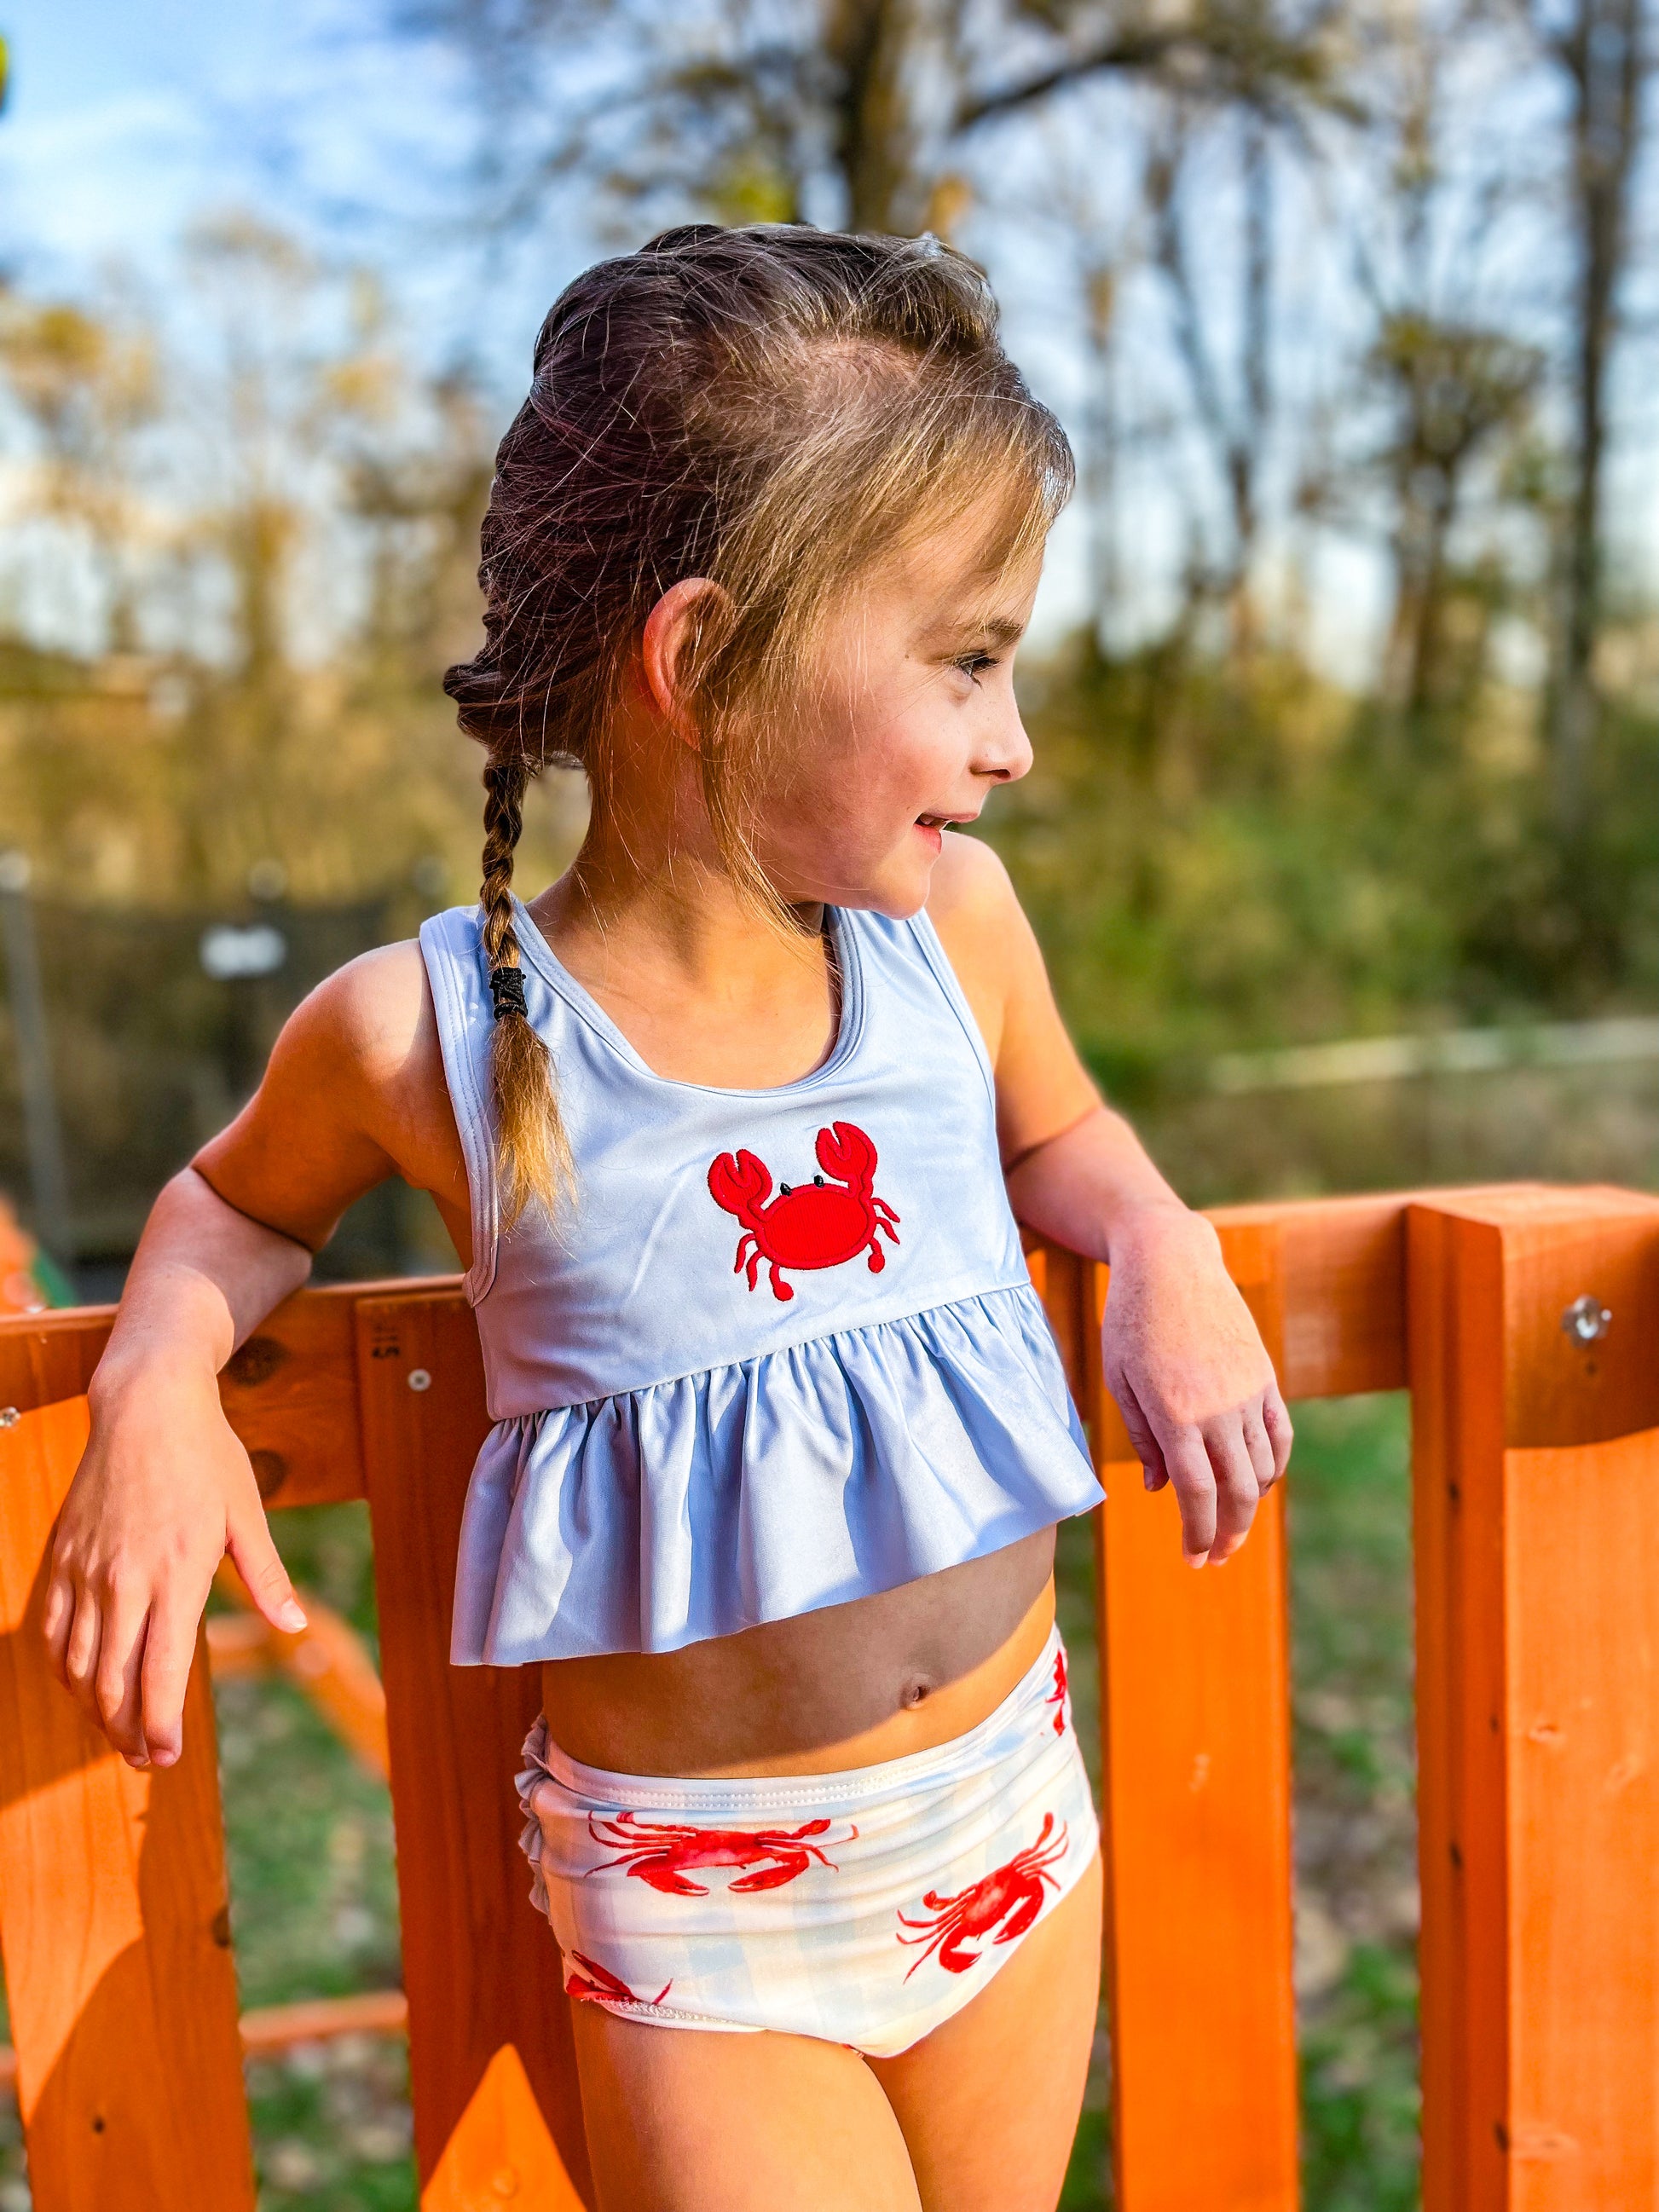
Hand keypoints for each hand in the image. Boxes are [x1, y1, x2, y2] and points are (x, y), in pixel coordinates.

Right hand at [42, 1357, 305, 1767]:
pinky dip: (65, 1669)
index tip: (166, 1755)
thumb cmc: (207, 1456)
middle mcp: (125, 1579)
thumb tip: (294, 1627)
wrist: (147, 1405)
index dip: (159, 1725)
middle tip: (145, 1758)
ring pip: (77, 1665)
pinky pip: (52, 1631)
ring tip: (118, 1733)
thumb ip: (266, 1576)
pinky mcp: (62, 1557)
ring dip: (95, 1711)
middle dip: (126, 1733)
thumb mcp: (247, 1514)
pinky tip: (83, 1685)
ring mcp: (86, 1569)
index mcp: (178, 1573)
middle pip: (112, 1682)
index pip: (159, 1673)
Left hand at [1101, 1206, 1291, 1566]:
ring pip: (1262, 1469)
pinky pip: (1280, 1437)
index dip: (1197, 1533)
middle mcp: (1218, 1408)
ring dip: (1250, 1507)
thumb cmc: (1132, 1320)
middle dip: (1227, 1534)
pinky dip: (1274, 1469)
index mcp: (1174, 1412)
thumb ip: (1143, 1438)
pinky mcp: (1265, 1377)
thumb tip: (1161, 1489)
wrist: (1172, 1261)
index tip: (1192, 1560)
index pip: (1196, 1493)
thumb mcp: (1120, 1380)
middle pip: (1235, 1491)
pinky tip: (1258, 1486)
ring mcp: (1248, 1392)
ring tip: (1231, 1528)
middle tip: (1213, 1559)